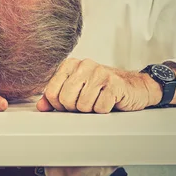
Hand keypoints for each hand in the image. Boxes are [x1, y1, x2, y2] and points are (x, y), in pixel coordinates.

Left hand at [36, 58, 161, 112]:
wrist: (135, 88)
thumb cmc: (103, 89)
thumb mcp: (77, 90)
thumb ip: (56, 97)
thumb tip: (41, 107)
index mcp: (71, 65)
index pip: (50, 92)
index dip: (58, 105)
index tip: (69, 104)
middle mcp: (84, 65)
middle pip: (65, 99)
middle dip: (75, 109)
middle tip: (86, 104)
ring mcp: (100, 73)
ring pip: (82, 105)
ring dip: (91, 110)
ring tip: (98, 101)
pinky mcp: (114, 84)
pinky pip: (99, 108)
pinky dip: (103, 110)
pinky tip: (109, 102)